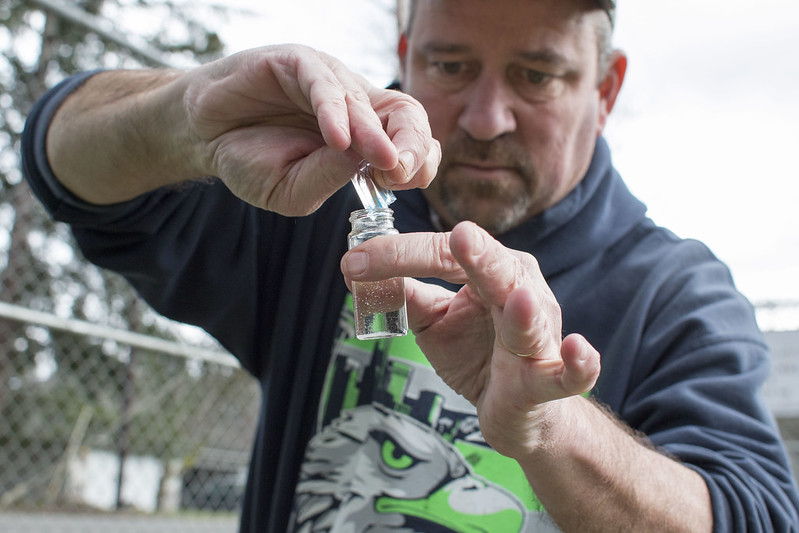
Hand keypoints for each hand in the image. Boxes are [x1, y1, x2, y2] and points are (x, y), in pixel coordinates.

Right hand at [182, 44, 439, 214]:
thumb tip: (365, 160)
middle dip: (411, 144)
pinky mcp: (296, 62)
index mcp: (365, 136)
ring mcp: (327, 81)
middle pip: (405, 113)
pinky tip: (336, 138)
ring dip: (374, 133)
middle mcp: (354, 105)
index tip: (403, 184)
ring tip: (381, 160)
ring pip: (364, 100)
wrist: (203, 136)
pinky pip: (322, 82)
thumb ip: (329, 178)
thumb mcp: (293, 190)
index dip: (418, 160)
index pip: (412, 141)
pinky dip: (332, 110)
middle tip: (402, 172)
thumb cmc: (252, 162)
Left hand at [340, 221, 600, 458]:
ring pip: (532, 320)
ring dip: (524, 312)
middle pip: (497, 271)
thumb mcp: (434, 321)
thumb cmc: (478, 354)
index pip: (445, 254)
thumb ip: (405, 296)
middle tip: (458, 236)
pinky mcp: (550, 378)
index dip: (399, 257)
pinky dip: (579, 363)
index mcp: (493, 271)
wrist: (516, 409)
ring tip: (514, 299)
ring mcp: (542, 335)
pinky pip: (571, 373)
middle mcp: (523, 292)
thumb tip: (358, 272)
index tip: (353, 263)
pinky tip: (578, 349)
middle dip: (478, 256)